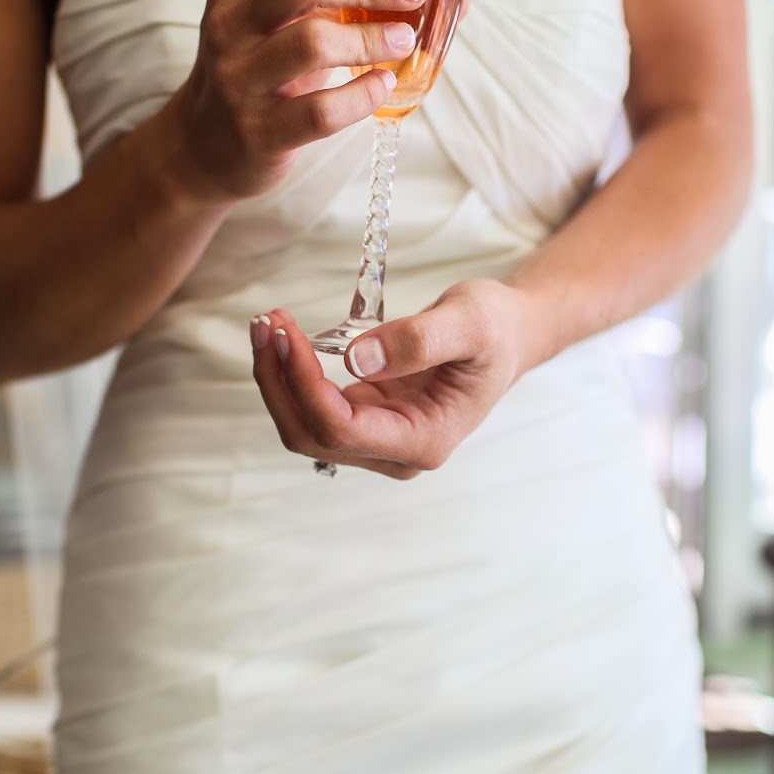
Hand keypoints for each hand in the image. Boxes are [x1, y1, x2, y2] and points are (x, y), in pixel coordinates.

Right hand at [170, 0, 426, 201]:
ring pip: (313, 42)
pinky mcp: (258, 131)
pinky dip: (362, 95)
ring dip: (372, 39)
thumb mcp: (281, 20)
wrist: (203, 146)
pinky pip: (320, 110)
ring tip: (404, 42)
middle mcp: (229, 19)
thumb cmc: (261, 69)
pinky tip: (381, 85)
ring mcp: (239, 77)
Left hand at [250, 280, 537, 478]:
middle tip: (265, 321)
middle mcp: (396, 452)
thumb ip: (417, 341)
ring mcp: (378, 439)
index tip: (286, 333)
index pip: (341, 429)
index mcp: (424, 440)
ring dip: (277, 376)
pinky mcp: (365, 417)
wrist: (508, 335)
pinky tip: (283, 335)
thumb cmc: (495, 328)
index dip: (305, 385)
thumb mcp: (468, 322)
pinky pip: (313, 406)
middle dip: (278, 381)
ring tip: (267, 322)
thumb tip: (357, 360)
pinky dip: (291, 372)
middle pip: (310, 435)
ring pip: (303, 424)